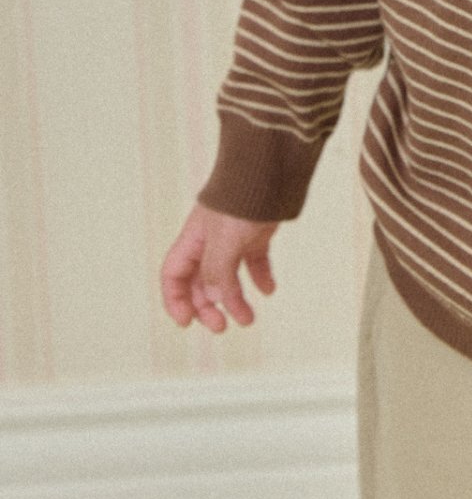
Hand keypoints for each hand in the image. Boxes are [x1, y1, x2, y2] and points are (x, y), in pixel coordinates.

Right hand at [160, 203, 279, 332]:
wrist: (269, 172)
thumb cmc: (240, 201)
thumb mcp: (224, 240)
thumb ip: (218, 273)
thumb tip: (215, 300)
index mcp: (192, 241)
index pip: (174, 276)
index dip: (176, 301)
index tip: (187, 322)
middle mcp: (209, 242)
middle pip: (200, 283)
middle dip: (208, 308)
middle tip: (223, 326)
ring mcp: (233, 239)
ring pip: (228, 278)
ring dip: (235, 301)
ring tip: (248, 320)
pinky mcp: (255, 236)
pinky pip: (254, 263)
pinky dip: (260, 279)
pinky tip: (269, 290)